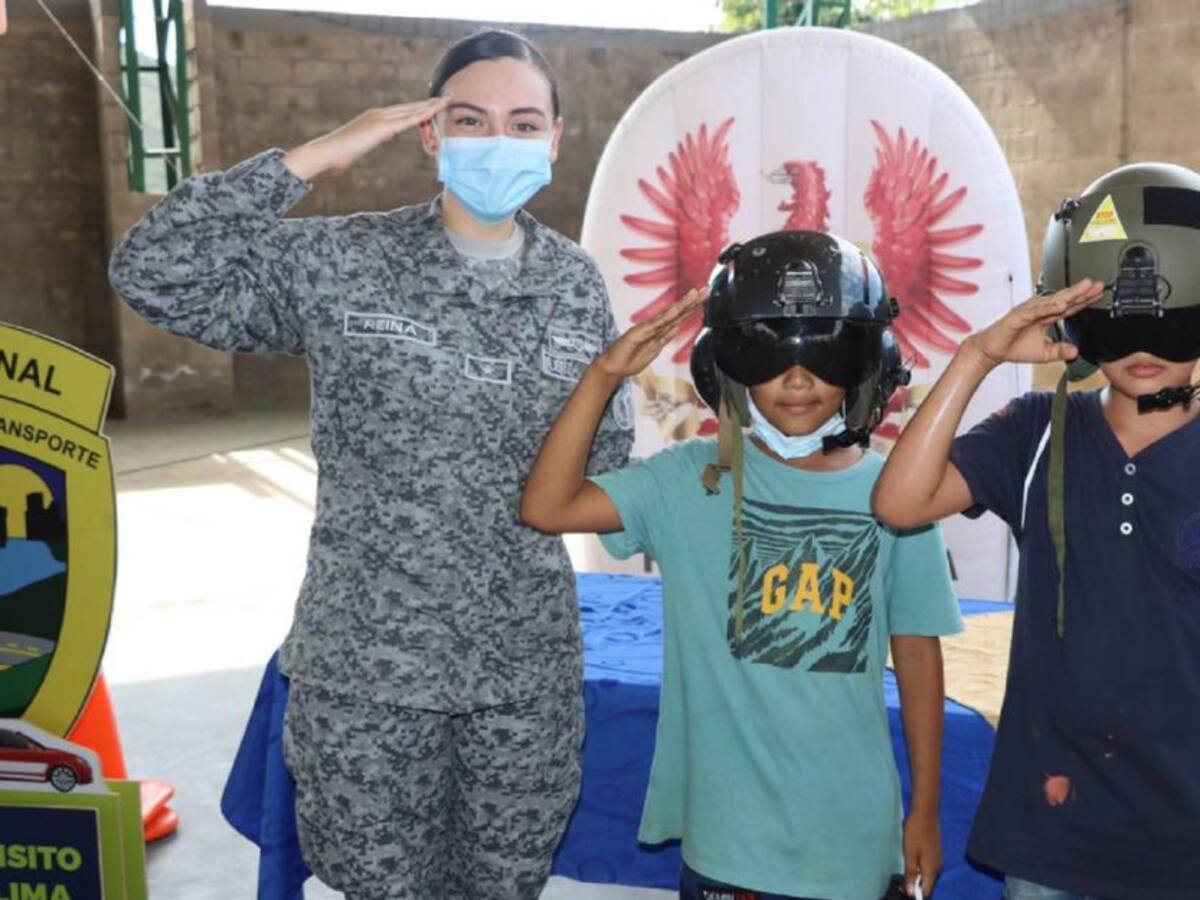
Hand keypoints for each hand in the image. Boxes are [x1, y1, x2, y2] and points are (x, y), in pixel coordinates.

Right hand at [283, 96, 452, 179]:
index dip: (419, 108)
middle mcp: (379, 114)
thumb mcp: (364, 145)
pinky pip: (406, 121)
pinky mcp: (380, 127)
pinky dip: (420, 115)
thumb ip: (377, 138)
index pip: (402, 112)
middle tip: (446, 97)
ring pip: (410, 111)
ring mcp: (379, 119)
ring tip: (445, 101)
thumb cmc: (340, 154)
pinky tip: (432, 112)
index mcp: (375, 118)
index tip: (433, 105)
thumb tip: (386, 136)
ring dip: (429, 106)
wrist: (325, 153)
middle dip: (428, 103)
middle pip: (409, 107)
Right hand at [594, 288, 707, 379]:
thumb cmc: (629, 361)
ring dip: (682, 304)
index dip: (691, 308)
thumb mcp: (652, 351)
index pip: (679, 318)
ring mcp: (647, 328)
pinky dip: (666, 317)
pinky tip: (677, 310)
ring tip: (695, 294)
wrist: (611, 367)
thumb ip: (663, 339)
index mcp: (659, 332)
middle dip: (692, 302)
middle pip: (677, 313)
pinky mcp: (638, 333)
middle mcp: (654, 327)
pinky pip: (656, 325)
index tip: (703, 297)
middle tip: (706, 289)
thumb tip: (675, 329)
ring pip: (668, 315)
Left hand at [902, 811, 941, 895]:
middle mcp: (938, 868)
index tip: (903, 890)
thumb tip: (911, 892)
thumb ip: (910, 873)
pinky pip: (928, 867)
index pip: (927, 891)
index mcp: (932, 870)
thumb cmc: (915, 832)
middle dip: (916, 886)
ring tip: (904, 871)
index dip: (915, 894)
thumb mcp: (909, 854)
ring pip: (928, 875)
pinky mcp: (936, 853)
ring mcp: (938, 860)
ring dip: (917, 876)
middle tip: (901, 880)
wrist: (926, 813)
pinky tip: (911, 862)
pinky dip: (920, 869)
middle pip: (928, 884)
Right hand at [965, 278, 1103, 369]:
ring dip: (1070, 294)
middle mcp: (1040, 310)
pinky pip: (1037, 310)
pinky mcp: (1019, 315)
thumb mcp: (1044, 353)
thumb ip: (1060, 351)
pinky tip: (1062, 304)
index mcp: (1047, 317)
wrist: (992, 351)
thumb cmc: (1014, 347)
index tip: (1100, 293)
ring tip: (1085, 288)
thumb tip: (1076, 352)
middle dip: (1082, 291)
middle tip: (1099, 284)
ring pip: (1053, 300)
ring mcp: (1030, 311)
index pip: (1070, 307)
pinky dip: (1049, 307)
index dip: (1085, 300)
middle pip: (1066, 299)